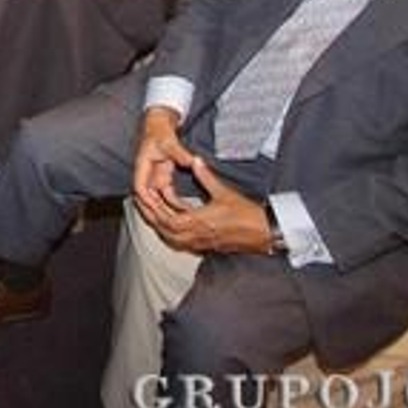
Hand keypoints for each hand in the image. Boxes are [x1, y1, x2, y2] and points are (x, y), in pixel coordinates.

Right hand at [131, 106, 193, 212]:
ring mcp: (154, 178)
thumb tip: (192, 161)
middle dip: (157, 212)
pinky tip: (185, 211)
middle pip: (147, 199)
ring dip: (167, 210)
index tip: (157, 210)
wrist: (159, 126)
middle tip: (170, 224)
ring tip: (180, 222)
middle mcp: (146, 175)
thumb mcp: (169, 141)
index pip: (140, 188)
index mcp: (142, 166)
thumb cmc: (160, 132)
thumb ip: (179, 153)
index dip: (147, 201)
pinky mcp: (162, 178)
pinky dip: (174, 203)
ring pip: (158, 199)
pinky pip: (167, 195)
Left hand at [134, 155, 273, 254]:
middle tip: (144, 206)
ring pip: (172, 240)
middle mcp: (197, 236)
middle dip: (153, 219)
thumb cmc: (246, 213)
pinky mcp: (207, 246)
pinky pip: (182, 243)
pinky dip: (171, 234)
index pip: (168, 219)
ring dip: (161, 227)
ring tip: (153, 213)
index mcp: (199, 223)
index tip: (148, 198)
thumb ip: (206, 177)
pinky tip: (169, 224)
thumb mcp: (224, 192)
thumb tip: (195, 161)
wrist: (264, 232)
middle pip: (165, 232)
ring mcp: (201, 243)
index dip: (156, 209)